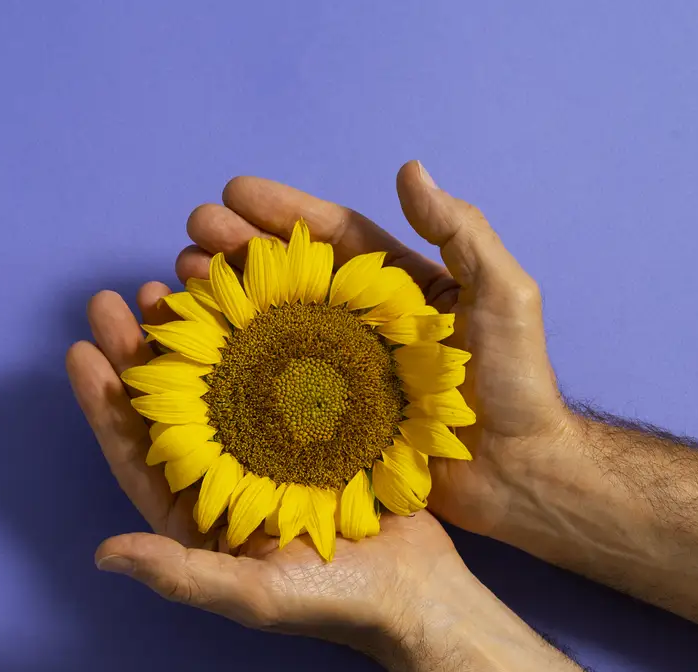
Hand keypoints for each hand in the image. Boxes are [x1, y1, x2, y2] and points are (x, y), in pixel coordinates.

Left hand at [66, 260, 465, 647]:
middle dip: (136, 353)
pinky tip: (238, 300)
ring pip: (212, 380)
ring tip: (165, 284)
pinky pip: (269, 372)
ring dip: (185, 335)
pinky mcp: (309, 426)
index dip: (104, 402)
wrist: (421, 593)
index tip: (80, 348)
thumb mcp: (251, 595)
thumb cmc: (334, 605)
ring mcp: (264, 449)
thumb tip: (102, 554)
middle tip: (112, 300)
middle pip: (164, 407)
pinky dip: (249, 336)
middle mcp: (220, 477)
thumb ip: (178, 573)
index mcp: (194, 514)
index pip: (135, 451)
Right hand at [173, 163, 571, 538]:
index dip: (282, 212)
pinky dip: (235, 362)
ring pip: (271, 323)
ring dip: (225, 299)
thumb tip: (410, 169)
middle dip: (236, 249)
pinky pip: (274, 383)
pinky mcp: (329, 416)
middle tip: (190, 234)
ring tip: (179, 281)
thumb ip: (461, 230)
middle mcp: (363, 321)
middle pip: (288, 274)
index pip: (332, 236)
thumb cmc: (517, 383)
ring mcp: (341, 370)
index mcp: (399, 285)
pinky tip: (199, 348)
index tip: (233, 194)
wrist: (518, 475)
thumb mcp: (503, 293)